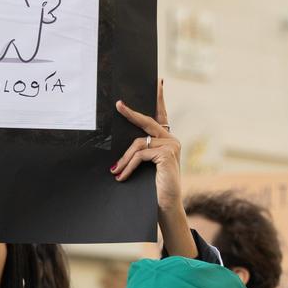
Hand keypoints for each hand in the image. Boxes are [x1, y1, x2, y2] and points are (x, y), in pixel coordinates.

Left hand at [113, 81, 180, 206]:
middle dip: (131, 113)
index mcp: (168, 140)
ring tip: (115, 172)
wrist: (166, 205)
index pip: (162, 115)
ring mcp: (171, 146)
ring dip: (124, 159)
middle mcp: (172, 140)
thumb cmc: (155, 187)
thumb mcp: (147, 165)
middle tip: (118, 105)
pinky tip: (122, 176)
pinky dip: (128, 166)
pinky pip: (140, 154)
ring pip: (138, 143)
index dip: (160, 98)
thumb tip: (124, 145)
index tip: (159, 81)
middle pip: (147, 122)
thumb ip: (142, 151)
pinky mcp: (166, 154)